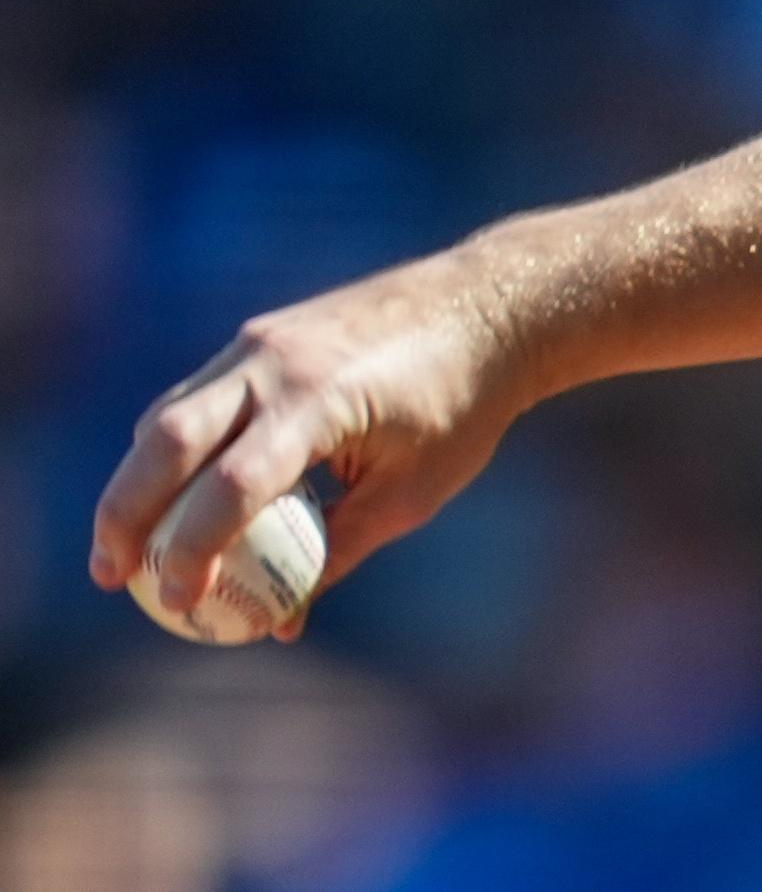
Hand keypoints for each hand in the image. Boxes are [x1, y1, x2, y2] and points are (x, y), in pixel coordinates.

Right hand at [88, 248, 536, 637]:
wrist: (488, 305)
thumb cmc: (463, 405)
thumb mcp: (413, 491)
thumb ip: (341, 550)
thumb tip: (280, 618)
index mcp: (321, 399)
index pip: (233, 486)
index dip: (194, 552)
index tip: (178, 604)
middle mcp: (275, 362)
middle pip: (165, 442)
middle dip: (125, 515)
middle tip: (111, 577)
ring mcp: (260, 341)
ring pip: (168, 415)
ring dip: (136, 482)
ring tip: (123, 550)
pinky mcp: (260, 336)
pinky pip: (195, 398)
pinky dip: (171, 450)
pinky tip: (167, 497)